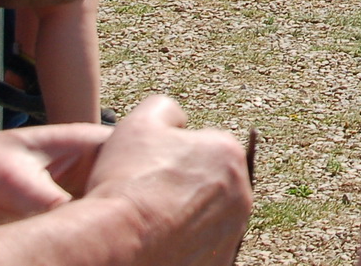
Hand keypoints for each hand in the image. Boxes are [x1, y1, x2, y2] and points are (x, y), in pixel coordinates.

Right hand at [82, 97, 250, 264]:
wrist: (118, 240)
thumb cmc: (129, 181)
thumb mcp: (141, 122)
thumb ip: (165, 109)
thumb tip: (176, 119)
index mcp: (229, 154)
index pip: (204, 147)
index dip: (172, 156)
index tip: (151, 169)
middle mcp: (242, 194)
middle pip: (209, 184)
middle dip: (184, 187)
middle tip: (149, 196)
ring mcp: (232, 232)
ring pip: (207, 217)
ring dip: (185, 216)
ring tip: (152, 221)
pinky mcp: (220, 262)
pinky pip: (203, 247)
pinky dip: (184, 244)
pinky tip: (158, 241)